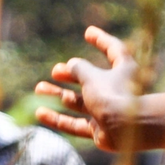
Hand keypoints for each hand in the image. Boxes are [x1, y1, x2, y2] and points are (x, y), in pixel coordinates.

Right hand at [34, 26, 137, 150]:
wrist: (125, 132)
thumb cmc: (112, 96)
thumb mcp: (92, 76)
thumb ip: (79, 68)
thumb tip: (71, 65)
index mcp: (124, 70)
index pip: (114, 50)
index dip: (101, 40)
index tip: (88, 32)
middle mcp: (118, 90)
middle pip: (92, 79)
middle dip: (72, 74)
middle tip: (55, 71)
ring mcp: (108, 111)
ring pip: (80, 102)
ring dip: (60, 94)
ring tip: (39, 88)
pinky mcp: (100, 130)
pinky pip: (76, 123)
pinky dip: (59, 118)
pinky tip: (40, 113)